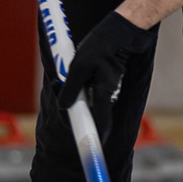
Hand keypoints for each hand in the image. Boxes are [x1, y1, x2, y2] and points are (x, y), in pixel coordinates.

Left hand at [57, 11, 155, 140]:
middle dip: (79, 121)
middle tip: (67, 121)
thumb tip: (64, 107)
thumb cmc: (100, 46)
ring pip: (90, 106)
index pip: (100, 123)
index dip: (94, 138)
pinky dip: (81, 95)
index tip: (90, 149)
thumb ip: (71, 88)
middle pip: (93, 117)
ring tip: (64, 93)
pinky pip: (91, 96)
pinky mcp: (104, 83)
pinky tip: (75, 82)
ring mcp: (107, 89)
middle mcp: (108, 94)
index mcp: (104, 93)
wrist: (119, 32)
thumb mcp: (79, 66)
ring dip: (78, 105)